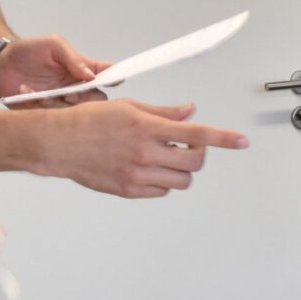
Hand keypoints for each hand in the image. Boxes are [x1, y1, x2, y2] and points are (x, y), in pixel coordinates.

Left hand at [0, 34, 108, 105]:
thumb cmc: (27, 51)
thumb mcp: (52, 45)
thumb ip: (73, 58)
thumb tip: (91, 75)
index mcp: (79, 70)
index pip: (104, 75)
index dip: (114, 77)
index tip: (116, 80)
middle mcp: (73, 88)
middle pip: (95, 101)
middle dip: (84, 100)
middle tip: (69, 94)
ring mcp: (59, 102)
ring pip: (72, 113)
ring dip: (57, 104)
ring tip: (40, 92)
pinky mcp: (43, 113)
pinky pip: (49, 118)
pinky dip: (36, 104)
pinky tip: (25, 90)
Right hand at [27, 99, 248, 198]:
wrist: (58, 144)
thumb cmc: (88, 122)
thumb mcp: (128, 108)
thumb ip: (163, 112)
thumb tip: (190, 111)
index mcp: (146, 127)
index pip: (196, 133)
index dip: (224, 138)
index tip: (242, 141)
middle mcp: (144, 153)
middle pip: (194, 162)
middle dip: (198, 153)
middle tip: (187, 144)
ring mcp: (137, 175)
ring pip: (181, 181)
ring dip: (181, 169)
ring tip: (165, 156)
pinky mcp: (128, 190)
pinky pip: (161, 192)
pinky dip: (163, 182)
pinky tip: (150, 168)